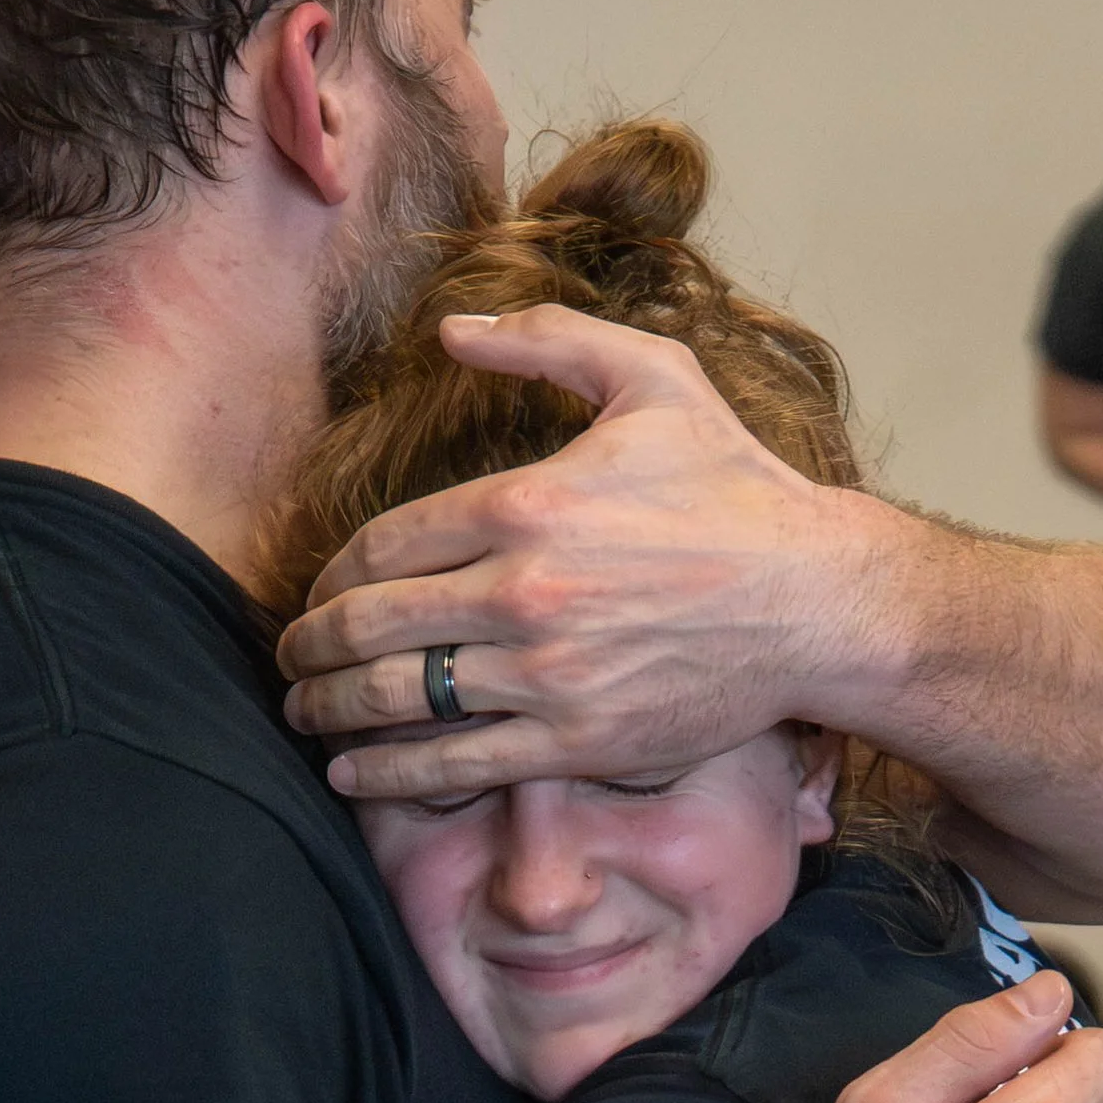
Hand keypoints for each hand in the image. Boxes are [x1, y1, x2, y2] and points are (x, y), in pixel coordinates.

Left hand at [277, 306, 886, 799]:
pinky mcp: (576, 742)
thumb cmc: (739, 490)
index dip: (331, 576)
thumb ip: (548, 342)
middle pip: (371, 625)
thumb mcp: (653, 379)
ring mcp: (546, 675)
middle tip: (285, 660)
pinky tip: (350, 772)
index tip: (317, 594)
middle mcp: (522, 592)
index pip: (384, 546)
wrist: (817, 603)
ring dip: (332, 710)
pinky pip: (454, 766)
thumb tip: (452, 328)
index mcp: (525, 503)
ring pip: (399, 700)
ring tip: (304, 713)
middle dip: (309, 647)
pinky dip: (388, 773)